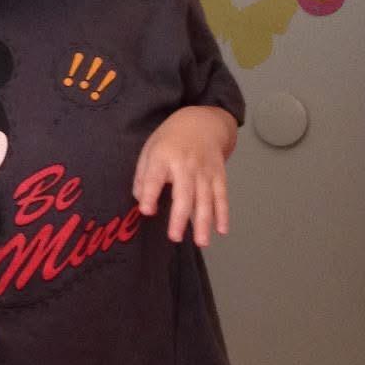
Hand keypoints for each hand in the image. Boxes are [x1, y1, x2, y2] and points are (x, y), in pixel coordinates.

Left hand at [133, 107, 234, 245]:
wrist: (203, 122)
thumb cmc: (171, 139)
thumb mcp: (149, 150)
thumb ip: (143, 176)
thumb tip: (141, 201)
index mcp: (163, 157)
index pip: (155, 178)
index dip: (151, 194)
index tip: (147, 211)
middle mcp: (186, 165)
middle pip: (184, 193)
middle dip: (180, 217)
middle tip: (175, 237)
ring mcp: (205, 171)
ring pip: (205, 199)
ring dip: (203, 222)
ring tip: (201, 242)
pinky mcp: (219, 175)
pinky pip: (221, 196)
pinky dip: (223, 214)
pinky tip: (221, 230)